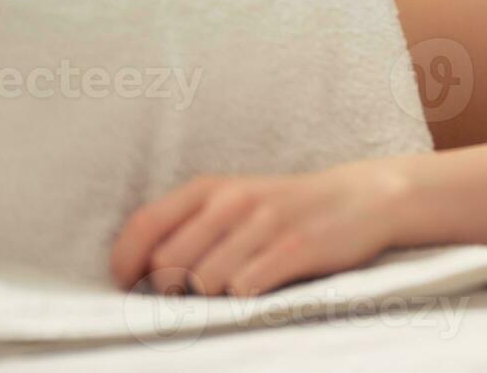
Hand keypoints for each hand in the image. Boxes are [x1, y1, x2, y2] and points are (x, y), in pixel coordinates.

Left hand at [110, 162, 408, 296]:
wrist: (361, 198)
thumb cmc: (284, 209)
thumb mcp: (233, 203)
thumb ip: (188, 227)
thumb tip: (138, 273)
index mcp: (210, 188)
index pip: (144, 226)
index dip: (125, 264)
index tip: (130, 288)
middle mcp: (233, 200)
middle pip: (168, 264)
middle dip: (172, 290)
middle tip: (193, 295)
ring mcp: (265, 223)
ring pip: (204, 282)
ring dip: (213, 298)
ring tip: (236, 286)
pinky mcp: (295, 248)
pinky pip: (245, 289)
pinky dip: (246, 298)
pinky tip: (262, 287)